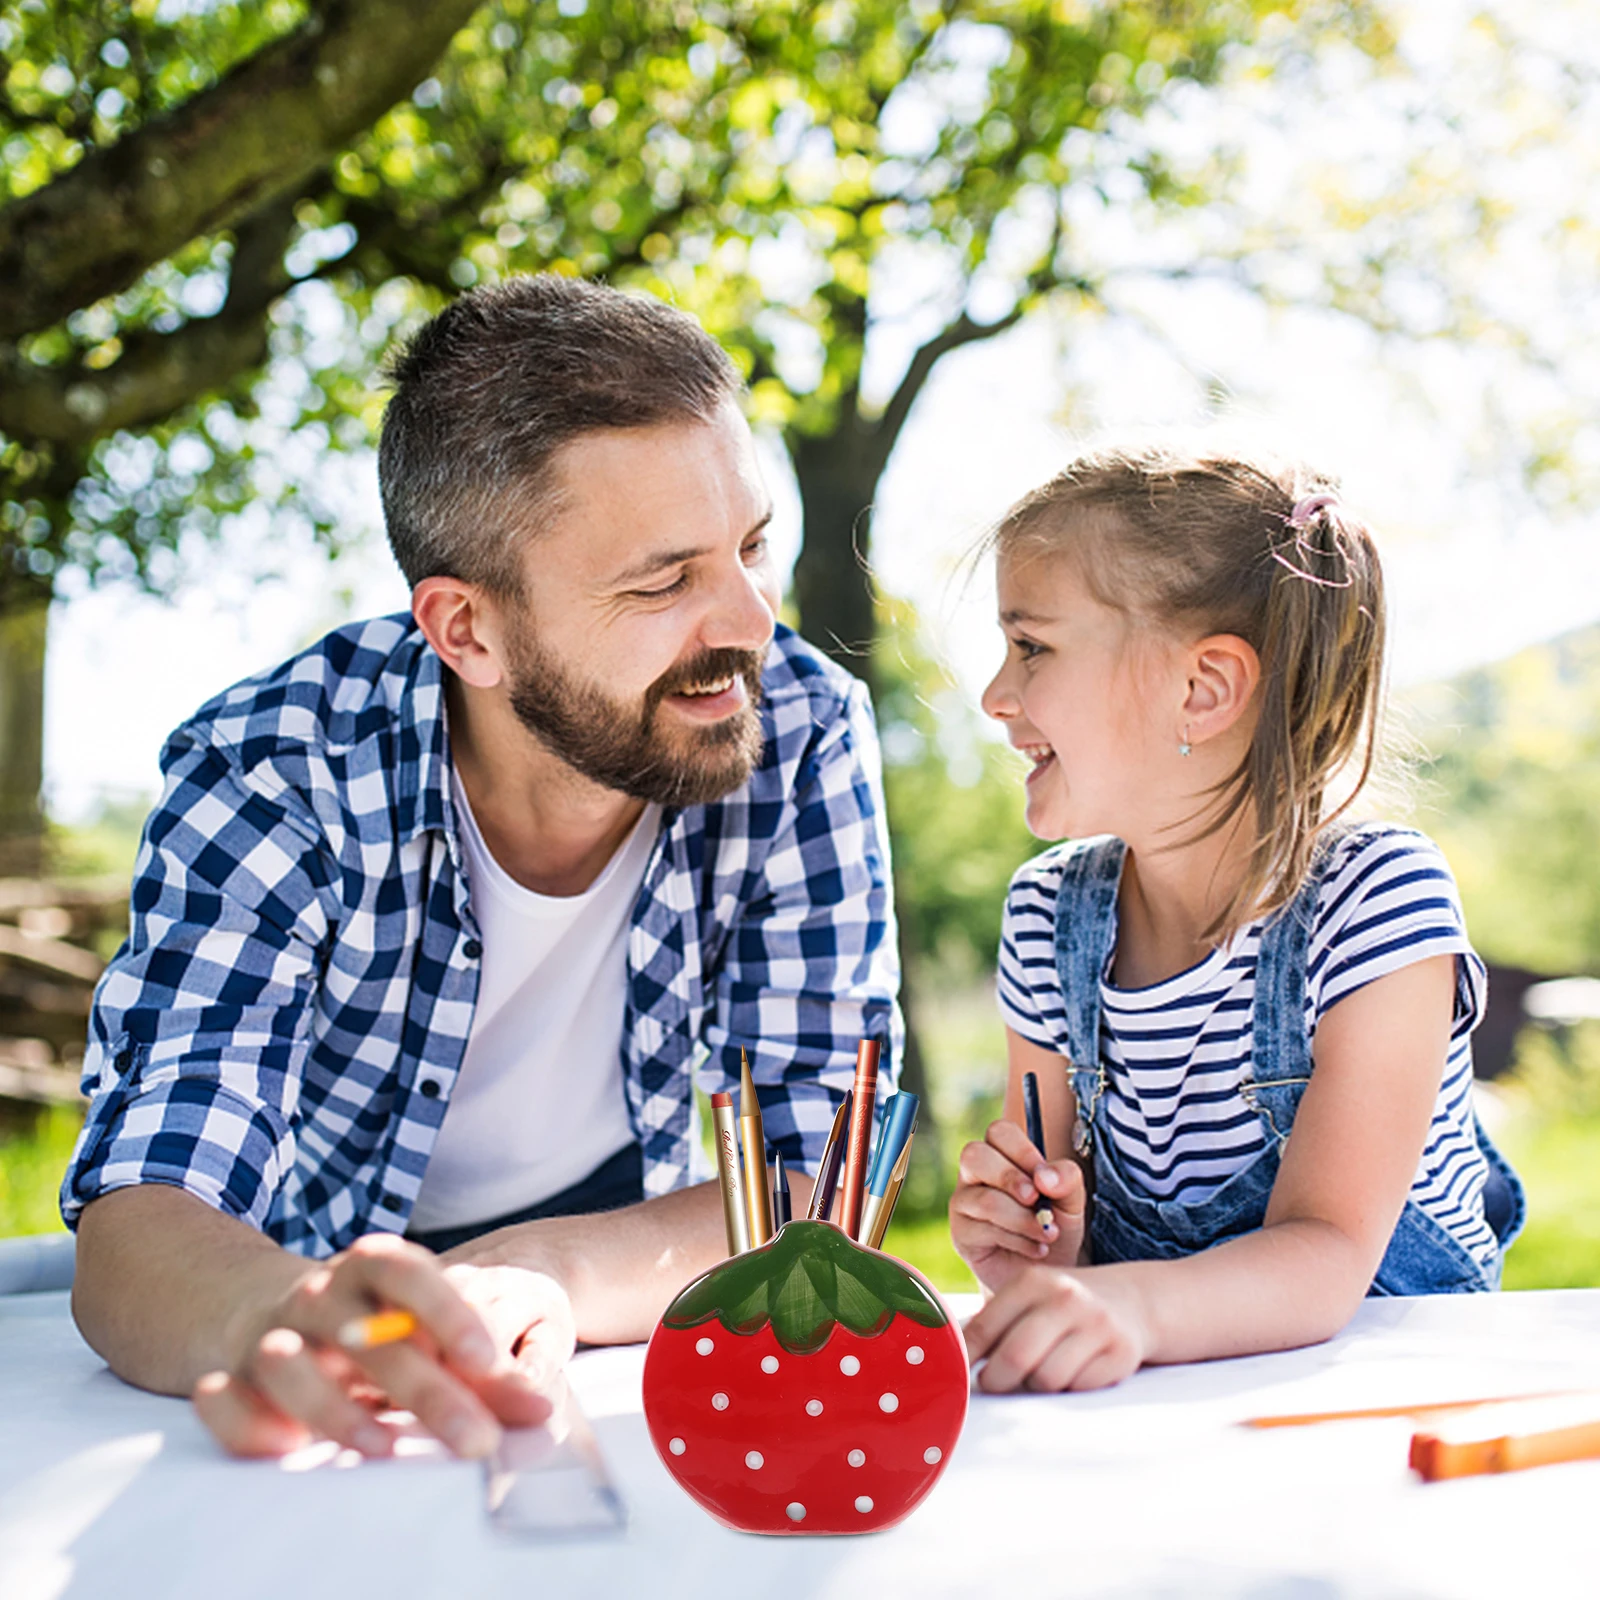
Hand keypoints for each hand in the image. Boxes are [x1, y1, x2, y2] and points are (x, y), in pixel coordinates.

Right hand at [191, 1234, 571, 1459]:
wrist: (260, 1304)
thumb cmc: (366, 1321)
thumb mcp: (422, 1328)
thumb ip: (481, 1369)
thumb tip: (539, 1410)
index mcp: (372, 1268)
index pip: (412, 1276)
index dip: (449, 1313)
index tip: (490, 1360)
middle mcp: (321, 1295)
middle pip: (371, 1338)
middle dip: (425, 1390)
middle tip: (476, 1439)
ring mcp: (273, 1333)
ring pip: (292, 1363)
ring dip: (335, 1406)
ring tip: (381, 1445)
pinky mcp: (230, 1376)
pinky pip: (224, 1399)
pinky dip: (244, 1421)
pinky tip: (283, 1446)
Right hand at [949, 1118, 1086, 1291]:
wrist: (1050, 1273)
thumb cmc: (1056, 1227)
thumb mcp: (1072, 1201)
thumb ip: (1066, 1180)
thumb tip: (1044, 1176)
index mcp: (1001, 1155)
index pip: (998, 1132)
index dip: (1022, 1150)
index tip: (1045, 1178)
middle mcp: (976, 1174)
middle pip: (974, 1155)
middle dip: (1010, 1177)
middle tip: (1037, 1199)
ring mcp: (964, 1203)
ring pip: (984, 1199)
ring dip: (1022, 1219)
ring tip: (1048, 1234)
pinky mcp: (961, 1234)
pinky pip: (984, 1230)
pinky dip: (1019, 1240)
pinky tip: (1036, 1249)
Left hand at [962, 1264, 1148, 1392]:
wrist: (1133, 1301)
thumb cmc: (1065, 1304)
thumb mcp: (1031, 1295)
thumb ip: (994, 1320)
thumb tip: (948, 1354)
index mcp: (1034, 1281)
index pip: (985, 1327)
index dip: (964, 1357)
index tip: (954, 1372)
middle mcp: (1066, 1298)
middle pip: (1014, 1358)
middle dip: (995, 1381)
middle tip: (992, 1383)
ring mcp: (1096, 1325)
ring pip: (1046, 1379)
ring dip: (1035, 1386)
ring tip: (1037, 1372)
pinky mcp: (1120, 1354)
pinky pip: (1078, 1389)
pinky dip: (1068, 1389)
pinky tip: (1071, 1372)